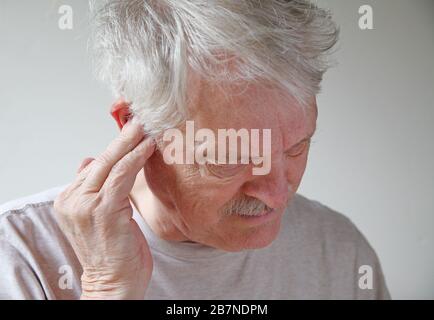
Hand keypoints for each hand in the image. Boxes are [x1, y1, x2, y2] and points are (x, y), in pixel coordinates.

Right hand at [53, 120, 154, 298]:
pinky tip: (148, 147)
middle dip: (122, 137)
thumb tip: (90, 161)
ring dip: (130, 142)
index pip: (95, 166)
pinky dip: (136, 158)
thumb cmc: (113, 252)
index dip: (114, 147)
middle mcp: (72, 199)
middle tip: (139, 118)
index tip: (130, 130)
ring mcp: (85, 204)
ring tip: (145, 127)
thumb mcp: (100, 216)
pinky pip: (122, 175)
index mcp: (69, 199)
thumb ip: (93, 189)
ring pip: (111, 164)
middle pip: (101, 160)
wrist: (114, 283)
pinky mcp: (103, 210)